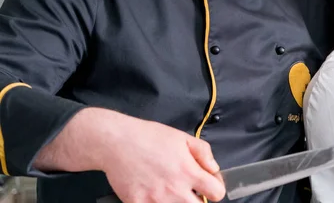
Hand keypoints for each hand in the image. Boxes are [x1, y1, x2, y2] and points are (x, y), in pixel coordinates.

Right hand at [99, 115, 225, 202]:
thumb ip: (203, 152)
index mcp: (188, 172)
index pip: (217, 193)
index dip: (215, 189)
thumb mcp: (182, 137)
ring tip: (168, 189)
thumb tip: (213, 168)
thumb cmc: (148, 137)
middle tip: (188, 189)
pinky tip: (152, 193)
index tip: (208, 185)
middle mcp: (175, 190)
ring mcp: (156, 200)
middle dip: (197, 199)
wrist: (116, 142)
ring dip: (176, 202)